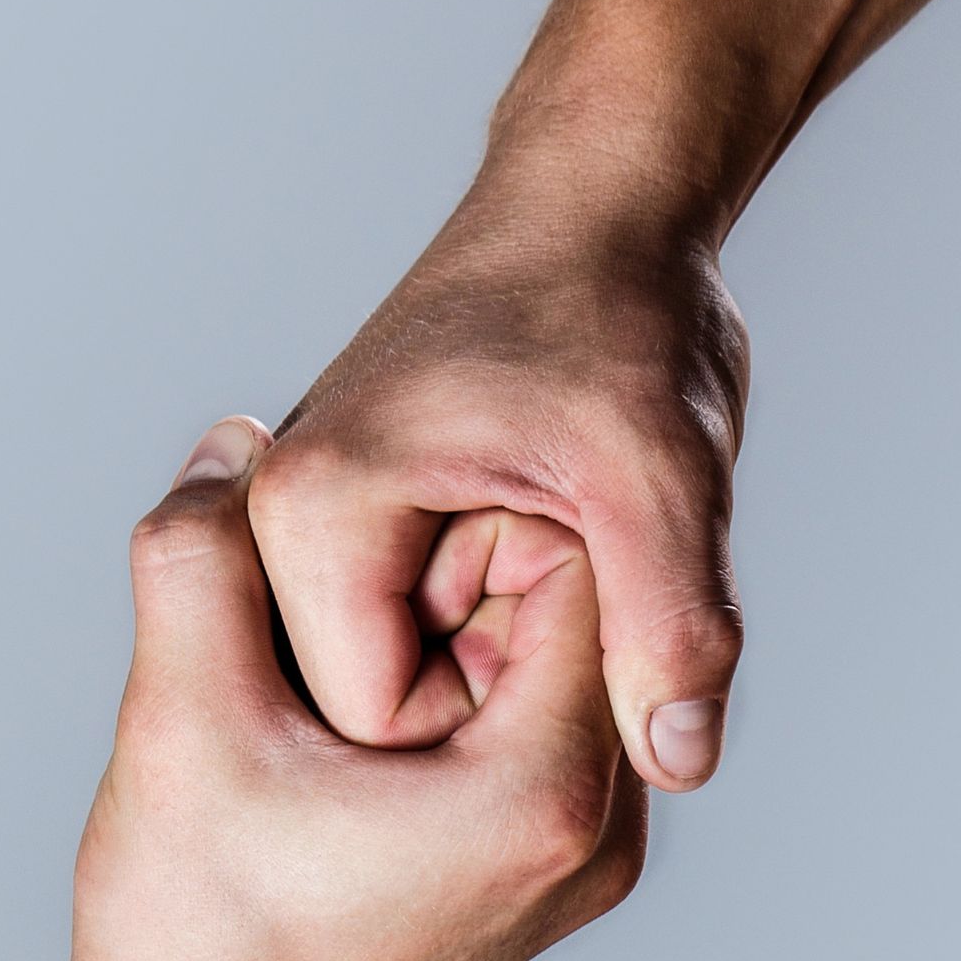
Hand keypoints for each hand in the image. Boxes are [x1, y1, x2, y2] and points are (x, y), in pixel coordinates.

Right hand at [58, 417, 644, 960]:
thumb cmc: (189, 935)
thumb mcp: (176, 721)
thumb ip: (200, 557)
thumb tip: (238, 437)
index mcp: (542, 794)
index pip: (578, 559)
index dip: (471, 501)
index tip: (373, 503)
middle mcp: (596, 836)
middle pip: (580, 613)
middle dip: (465, 555)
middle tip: (352, 536)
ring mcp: (574, 867)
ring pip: (552, 669)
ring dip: (454, 618)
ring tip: (338, 612)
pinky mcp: (536, 880)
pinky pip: (530, 729)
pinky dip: (456, 682)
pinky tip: (349, 688)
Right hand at [246, 183, 748, 790]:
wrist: (598, 199)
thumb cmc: (619, 304)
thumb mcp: (664, 473)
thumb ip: (670, 623)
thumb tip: (680, 761)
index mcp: (313, 513)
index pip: (385, 726)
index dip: (508, 707)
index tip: (585, 597)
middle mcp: (279, 525)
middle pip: (384, 718)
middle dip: (504, 681)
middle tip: (589, 557)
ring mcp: (313, 529)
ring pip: (407, 683)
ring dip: (507, 651)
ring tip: (572, 540)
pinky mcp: (356, 530)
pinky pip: (421, 638)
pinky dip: (501, 621)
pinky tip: (554, 546)